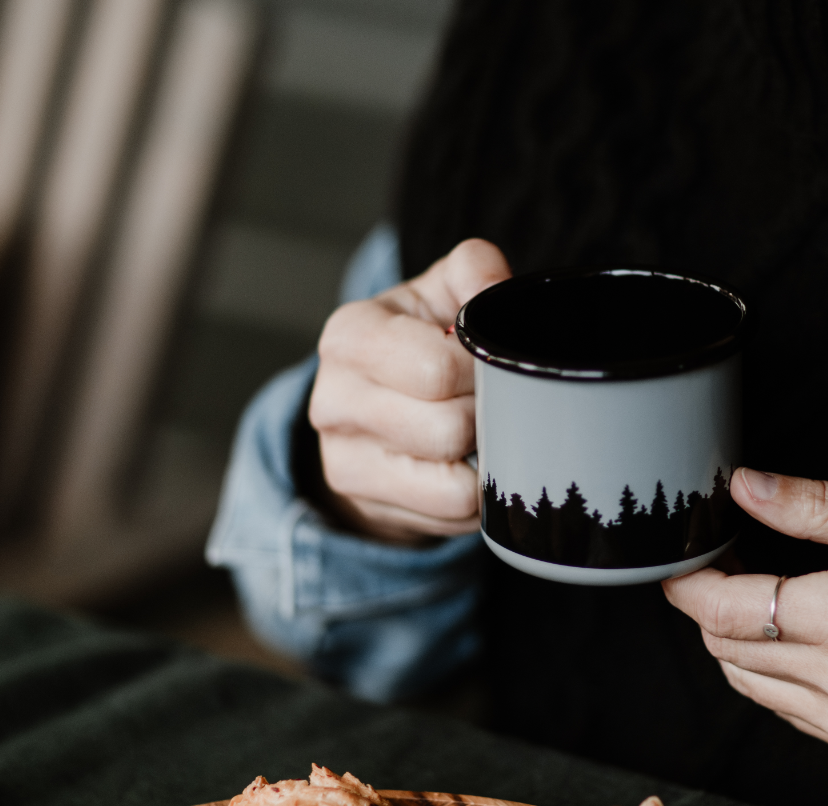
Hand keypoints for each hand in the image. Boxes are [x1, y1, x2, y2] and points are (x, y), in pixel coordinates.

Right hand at [309, 238, 511, 543]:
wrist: (372, 408)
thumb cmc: (417, 343)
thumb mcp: (440, 294)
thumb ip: (472, 271)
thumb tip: (493, 284)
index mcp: (350, 334)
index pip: (436, 368)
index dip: (481, 370)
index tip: (484, 363)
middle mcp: (334, 399)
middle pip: (449, 429)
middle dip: (486, 417)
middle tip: (487, 402)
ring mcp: (344, 460)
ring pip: (453, 483)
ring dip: (483, 459)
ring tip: (479, 433)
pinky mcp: (366, 503)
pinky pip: (453, 514)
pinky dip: (476, 495)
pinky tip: (468, 467)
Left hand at [663, 470, 827, 765]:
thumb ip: (817, 508)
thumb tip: (748, 487)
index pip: (726, 611)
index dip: (691, 584)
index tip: (686, 560)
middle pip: (725, 648)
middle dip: (711, 606)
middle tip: (733, 563)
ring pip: (746, 682)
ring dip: (737, 640)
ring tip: (766, 596)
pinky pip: (782, 707)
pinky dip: (771, 672)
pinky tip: (800, 637)